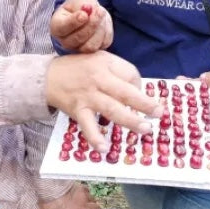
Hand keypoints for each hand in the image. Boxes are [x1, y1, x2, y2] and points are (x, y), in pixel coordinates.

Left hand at [39, 183, 105, 208]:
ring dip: (92, 203)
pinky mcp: (81, 187)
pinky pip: (88, 191)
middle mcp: (85, 207)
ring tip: (87, 205)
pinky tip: (81, 195)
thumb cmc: (52, 208)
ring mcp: (84, 196)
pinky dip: (86, 194)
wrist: (51, 189)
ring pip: (94, 200)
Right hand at [46, 51, 163, 150]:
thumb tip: (139, 91)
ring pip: (111, 109)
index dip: (139, 85)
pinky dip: (95, 138)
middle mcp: (99, 79)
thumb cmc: (80, 68)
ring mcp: (88, 96)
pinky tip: (104, 148)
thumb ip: (118, 72)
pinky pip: (87, 125)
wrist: (49, 76)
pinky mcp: (77, 110)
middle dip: (144, 103)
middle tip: (159, 113)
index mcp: (106, 63)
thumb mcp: (100, 60)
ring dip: (129, 120)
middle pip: (125, 92)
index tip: (140, 95)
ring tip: (145, 129)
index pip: (130, 73)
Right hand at [51, 0, 112, 52]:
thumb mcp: (78, 0)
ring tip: (101, 13)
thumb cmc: (80, 5)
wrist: (90, 12)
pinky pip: (103, 43)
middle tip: (100, 10)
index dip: (74, 22)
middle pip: (78, 38)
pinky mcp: (94, 51)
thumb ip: (80, 5)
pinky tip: (103, 22)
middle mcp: (65, 41)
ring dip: (100, 28)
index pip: (62, 28)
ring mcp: (79, 48)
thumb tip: (87, 13)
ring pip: (91, 45)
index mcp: (57, 27)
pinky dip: (106, 30)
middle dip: (91, 24)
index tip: (84, 14)